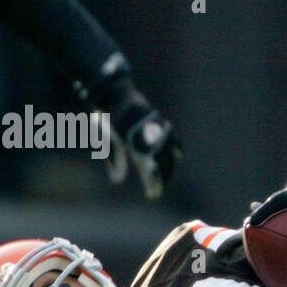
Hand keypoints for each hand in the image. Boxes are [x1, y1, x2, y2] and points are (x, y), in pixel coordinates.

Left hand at [93, 81, 184, 199]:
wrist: (115, 92)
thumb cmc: (108, 118)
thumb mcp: (108, 140)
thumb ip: (114, 159)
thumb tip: (117, 180)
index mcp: (136, 143)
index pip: (150, 170)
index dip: (153, 183)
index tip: (153, 194)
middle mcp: (151, 138)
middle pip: (164, 165)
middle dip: (163, 179)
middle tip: (157, 190)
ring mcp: (159, 130)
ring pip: (171, 155)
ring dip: (170, 168)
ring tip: (167, 177)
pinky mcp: (161, 124)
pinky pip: (174, 141)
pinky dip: (177, 150)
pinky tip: (178, 157)